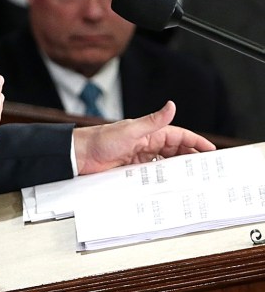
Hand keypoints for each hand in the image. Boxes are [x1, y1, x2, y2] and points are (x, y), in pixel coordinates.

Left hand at [73, 100, 215, 174]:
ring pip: (166, 164)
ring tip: (194, 180)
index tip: (211, 151)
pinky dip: (163, 179)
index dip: (196, 142)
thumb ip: (153, 121)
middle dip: (191, 158)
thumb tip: (171, 105)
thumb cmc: (101, 140)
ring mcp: (140, 158)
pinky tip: (170, 186)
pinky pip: (153, 175)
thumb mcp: (130, 131)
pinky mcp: (132, 170)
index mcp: (149, 132)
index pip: (179, 136)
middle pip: (176, 151)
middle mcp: (147, 144)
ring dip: (179, 170)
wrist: (79, 156)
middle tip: (207, 170)